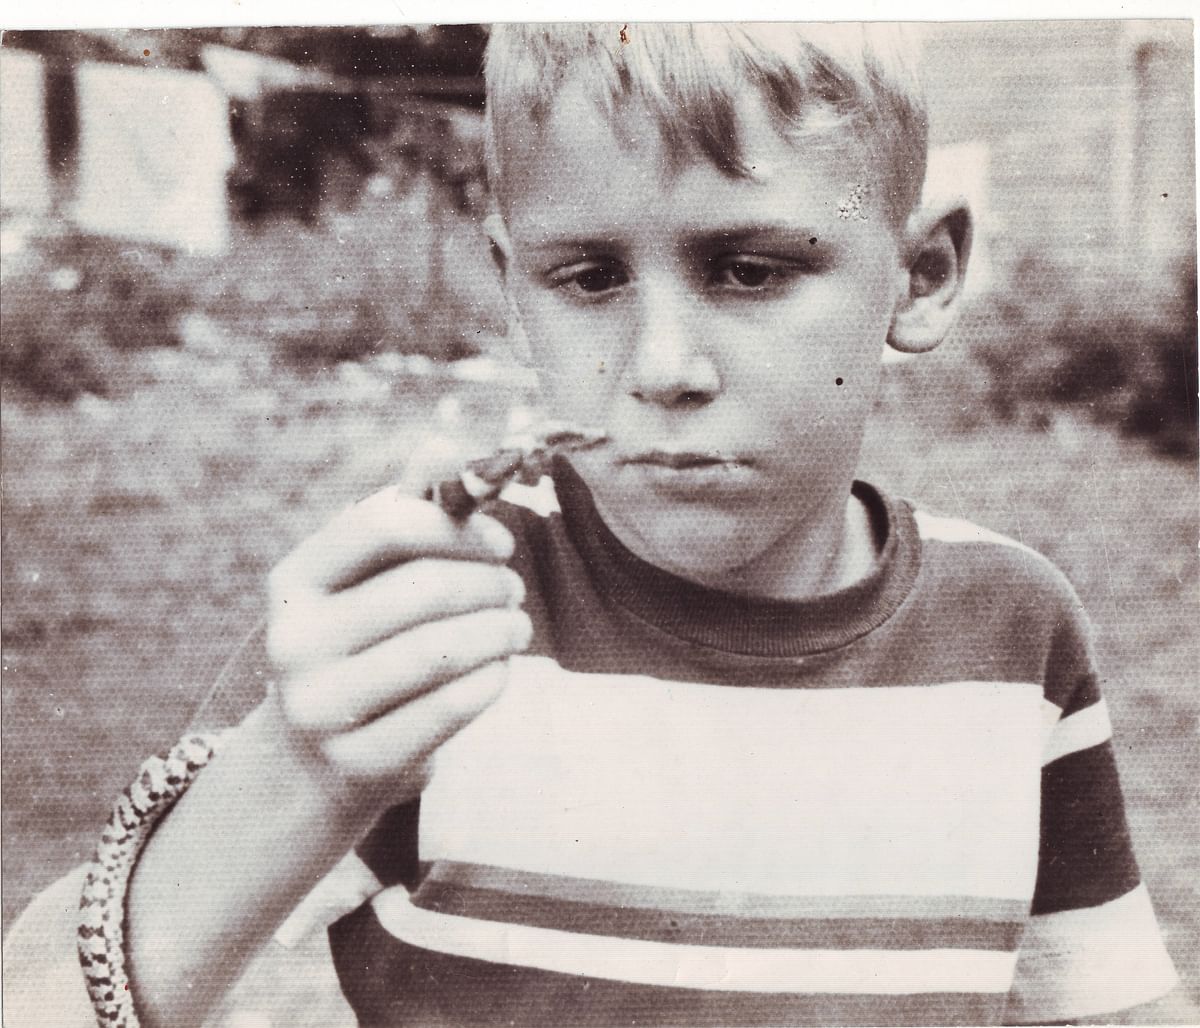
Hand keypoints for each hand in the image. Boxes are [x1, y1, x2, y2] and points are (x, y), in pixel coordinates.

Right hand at [263, 481, 529, 810]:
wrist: (314, 763)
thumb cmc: (357, 648)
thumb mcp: (365, 583)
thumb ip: (406, 515)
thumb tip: (445, 444)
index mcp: (294, 582)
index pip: (383, 526)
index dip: (456, 527)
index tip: (501, 543)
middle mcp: (293, 642)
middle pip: (422, 590)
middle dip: (489, 584)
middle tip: (516, 590)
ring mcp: (319, 707)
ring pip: (440, 651)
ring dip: (500, 632)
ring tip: (517, 627)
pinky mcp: (355, 762)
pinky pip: (449, 709)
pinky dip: (492, 681)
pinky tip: (502, 670)